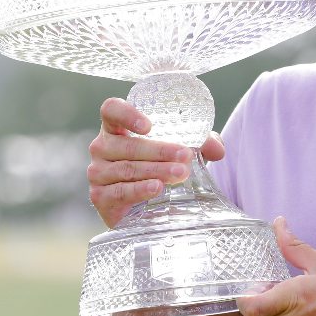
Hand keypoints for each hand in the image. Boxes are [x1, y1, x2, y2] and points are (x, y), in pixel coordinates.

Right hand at [87, 97, 225, 227]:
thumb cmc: (158, 166)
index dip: (127, 114)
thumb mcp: (180, 150)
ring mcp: (97, 172)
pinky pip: (121, 191)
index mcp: (116, 127)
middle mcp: (102, 147)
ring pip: (127, 168)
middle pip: (127, 145)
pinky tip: (157, 188)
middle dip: (160, 150)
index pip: (111, 110)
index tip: (149, 126)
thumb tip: (218, 149)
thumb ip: (200, 143)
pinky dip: (140, 189)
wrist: (144, 206)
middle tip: (185, 156)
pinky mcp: (100, 196)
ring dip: (156, 170)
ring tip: (180, 173)